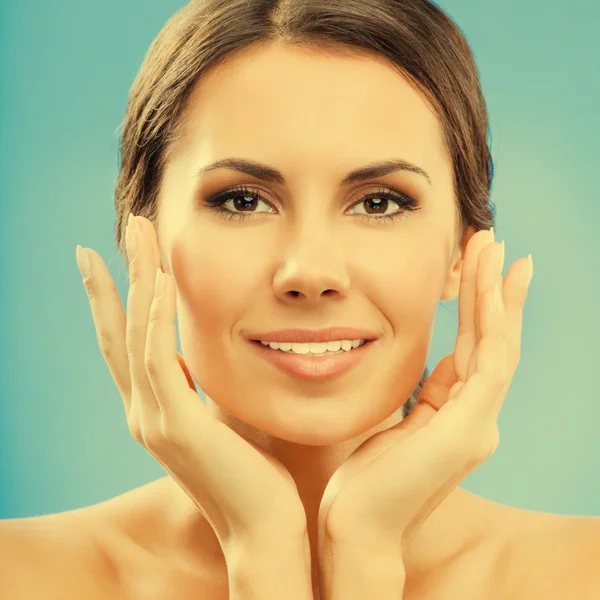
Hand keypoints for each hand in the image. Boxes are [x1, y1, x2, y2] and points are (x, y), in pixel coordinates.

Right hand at [76, 214, 306, 551]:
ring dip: (136, 279)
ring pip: (132, 335)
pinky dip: (155, 317)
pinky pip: (158, 360)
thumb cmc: (254, 476)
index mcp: (156, 411)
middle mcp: (144, 413)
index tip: (116, 257)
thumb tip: (208, 360)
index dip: (117, 299)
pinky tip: (161, 279)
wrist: (264, 529)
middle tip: (123, 228)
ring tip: (137, 232)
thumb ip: (207, 391)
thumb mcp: (224, 421)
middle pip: (117, 331)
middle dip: (117, 276)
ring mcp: (154, 421)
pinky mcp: (177, 427)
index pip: (127, 345)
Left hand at [317, 228, 532, 556]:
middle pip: (493, 339)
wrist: (354, 527)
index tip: (475, 265)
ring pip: (498, 345)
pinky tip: (490, 287)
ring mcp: (478, 424)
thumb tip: (436, 364)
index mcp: (456, 414)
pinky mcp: (469, 429)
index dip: (479, 305)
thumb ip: (422, 395)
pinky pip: (489, 364)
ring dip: (496, 294)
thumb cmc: (364, 479)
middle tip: (494, 242)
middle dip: (493, 288)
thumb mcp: (396, 424)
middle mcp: (476, 417)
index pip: (475, 347)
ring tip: (496, 249)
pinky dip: (493, 323)